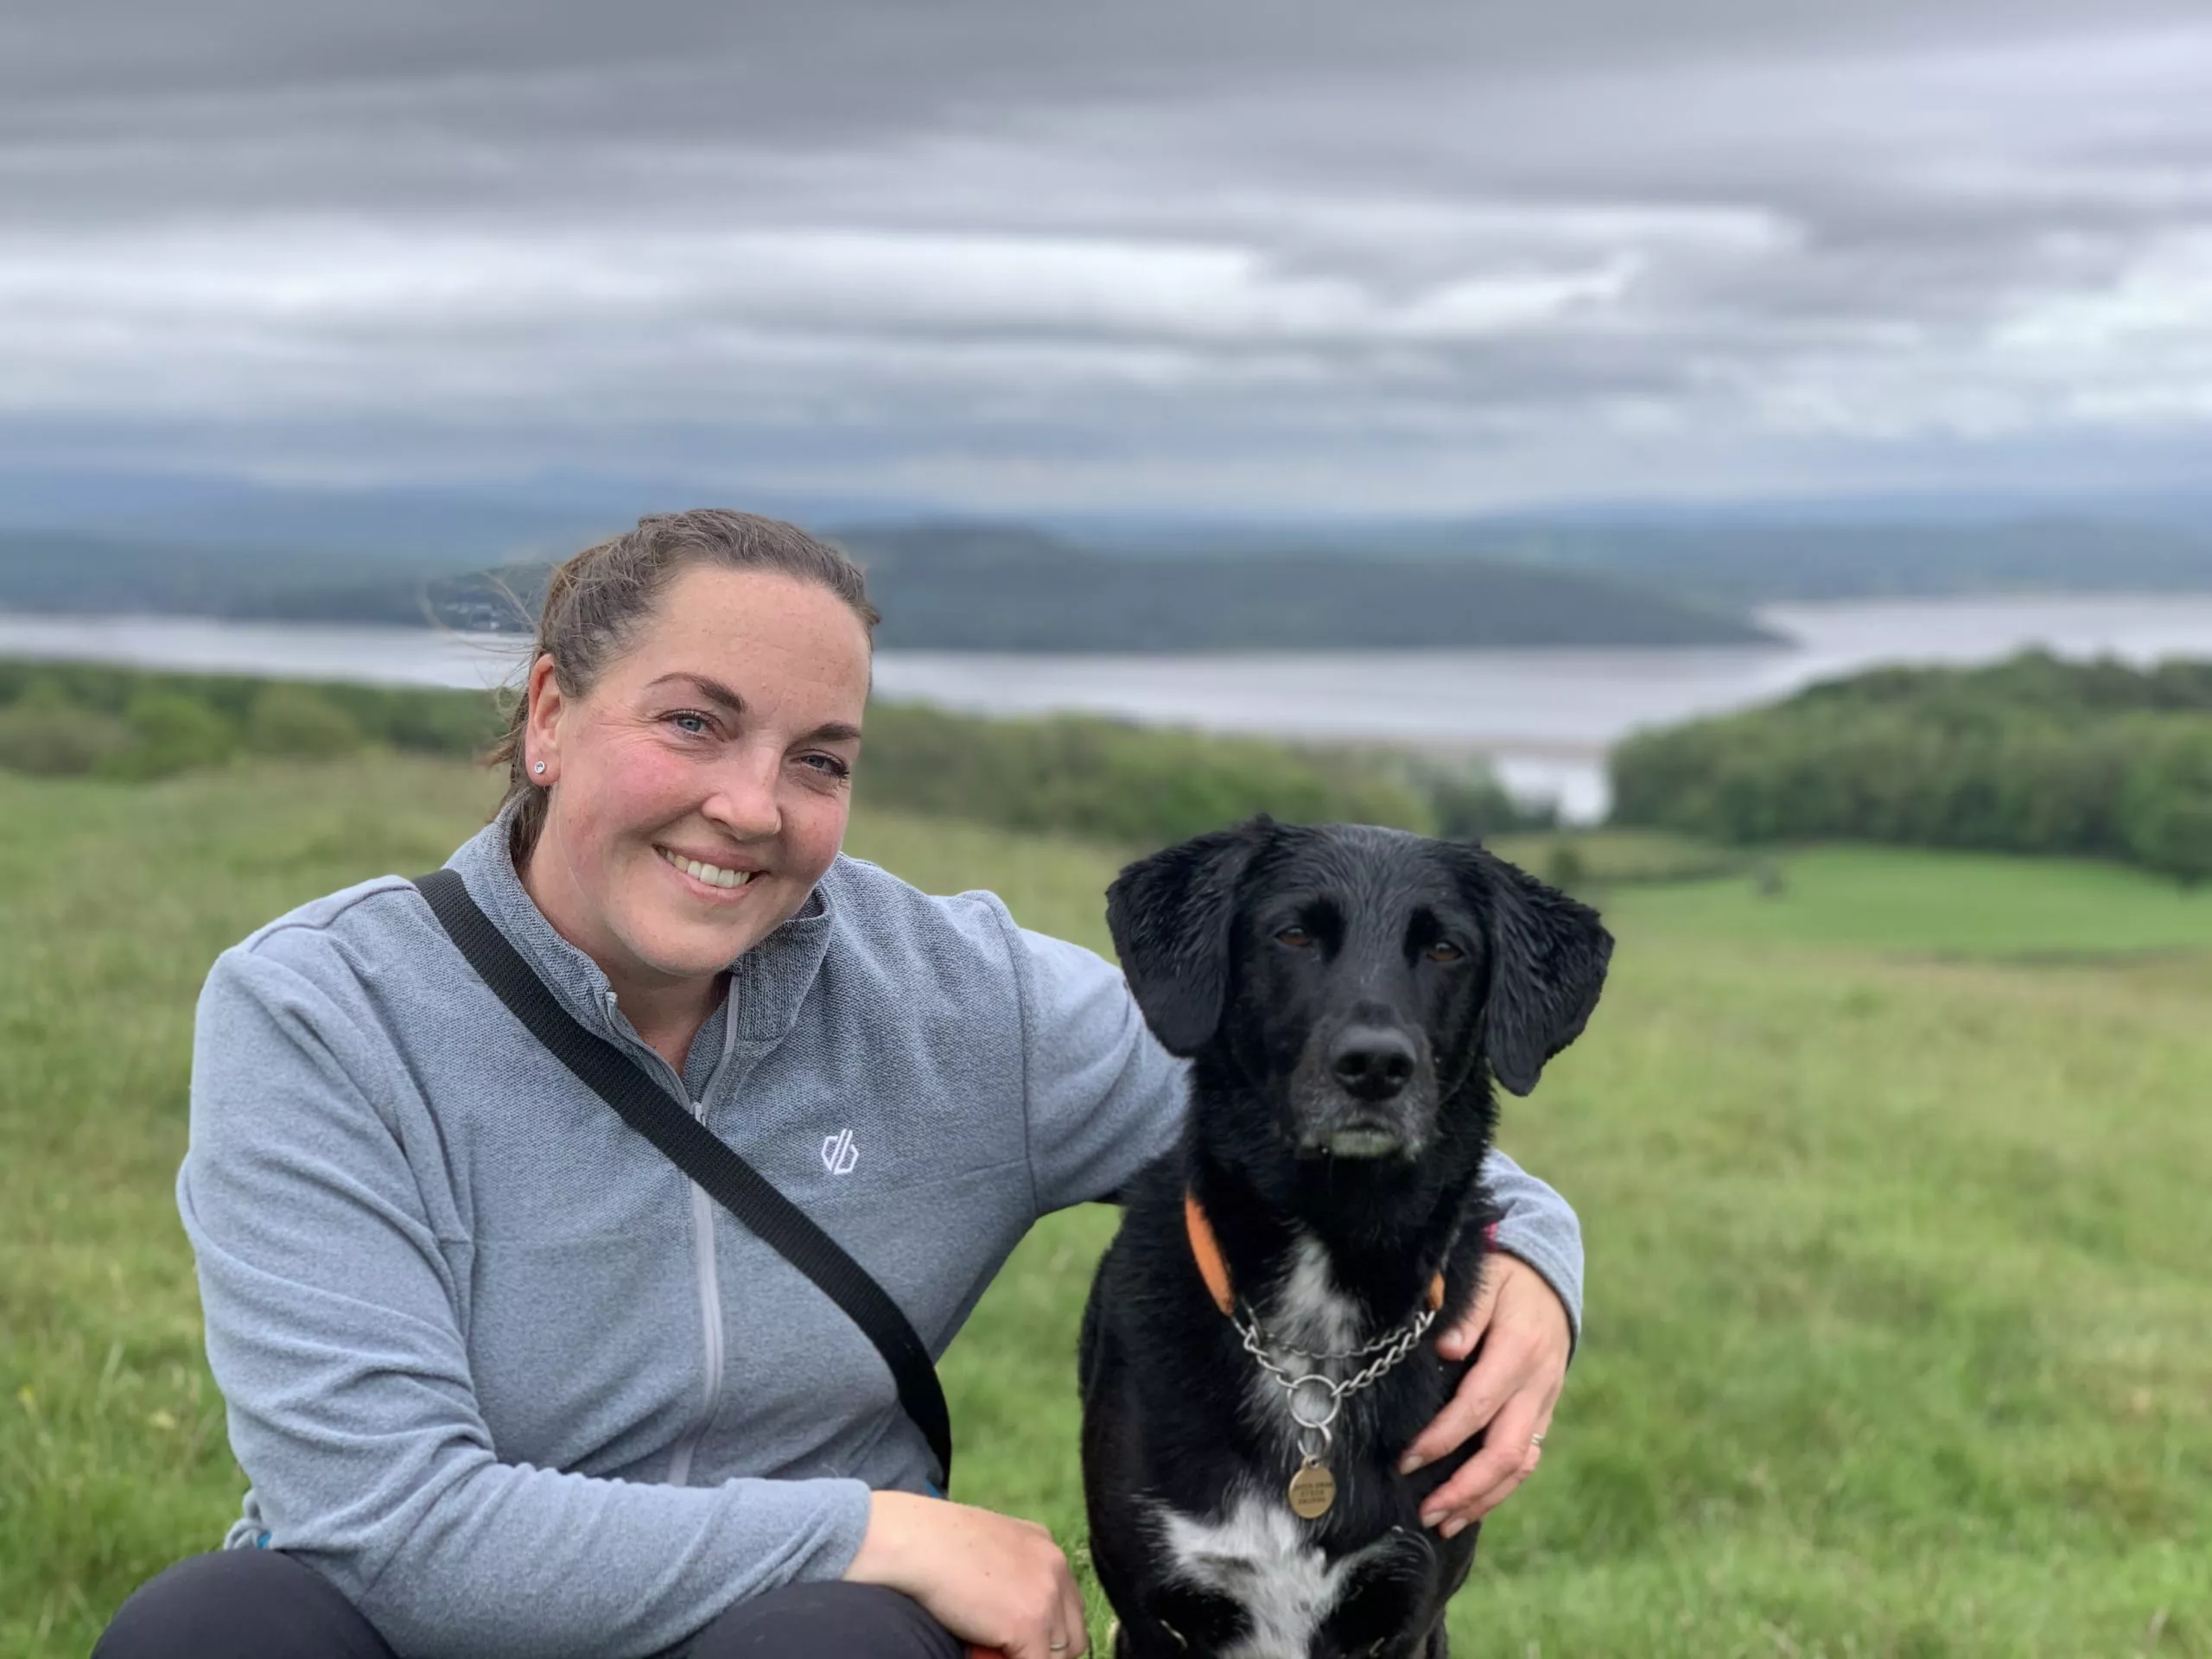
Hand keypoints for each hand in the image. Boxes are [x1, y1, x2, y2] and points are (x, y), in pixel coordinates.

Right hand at [844, 1490, 1087, 1658]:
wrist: (915, 1541)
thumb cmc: (931, 1544)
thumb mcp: (984, 1552)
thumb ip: (1006, 1580)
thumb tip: (1003, 1616)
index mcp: (1043, 1546)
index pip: (1065, 1604)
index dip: (1047, 1633)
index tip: (1022, 1645)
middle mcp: (1054, 1566)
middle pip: (1072, 1633)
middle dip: (1047, 1652)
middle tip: (1009, 1654)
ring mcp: (1046, 1595)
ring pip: (1058, 1654)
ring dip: (1030, 1658)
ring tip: (991, 1653)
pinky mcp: (1031, 1624)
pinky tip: (982, 1657)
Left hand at [1397, 1251, 1570, 1536]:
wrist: (1549, 1282)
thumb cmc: (1505, 1280)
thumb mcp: (1487, 1280)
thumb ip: (1468, 1313)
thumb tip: (1446, 1349)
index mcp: (1519, 1350)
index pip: (1478, 1405)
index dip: (1443, 1437)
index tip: (1407, 1459)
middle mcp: (1537, 1385)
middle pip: (1505, 1451)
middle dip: (1464, 1487)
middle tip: (1425, 1510)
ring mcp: (1544, 1404)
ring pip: (1520, 1465)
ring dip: (1482, 1499)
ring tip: (1442, 1522)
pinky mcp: (1543, 1415)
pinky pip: (1526, 1460)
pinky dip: (1500, 1489)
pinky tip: (1470, 1507)